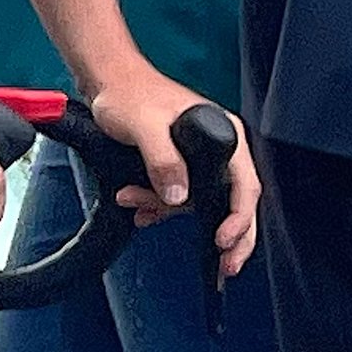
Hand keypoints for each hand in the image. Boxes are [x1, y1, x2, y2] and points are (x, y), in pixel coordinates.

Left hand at [84, 61, 260, 272]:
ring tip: (134, 204)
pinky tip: (139, 210)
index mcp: (225, 135)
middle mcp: (218, 149)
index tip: (224, 241)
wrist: (106, 83)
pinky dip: (158, 207)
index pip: (245, 185)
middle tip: (224, 268)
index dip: (240, 218)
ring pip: (196, 202)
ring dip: (168, 211)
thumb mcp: (144, 126)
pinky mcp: (179, 167)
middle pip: (232, 202)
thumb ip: (163, 159)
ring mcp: (199, 160)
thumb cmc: (129, 94)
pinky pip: (177, 198)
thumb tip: (180, 197)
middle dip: (227, 236)